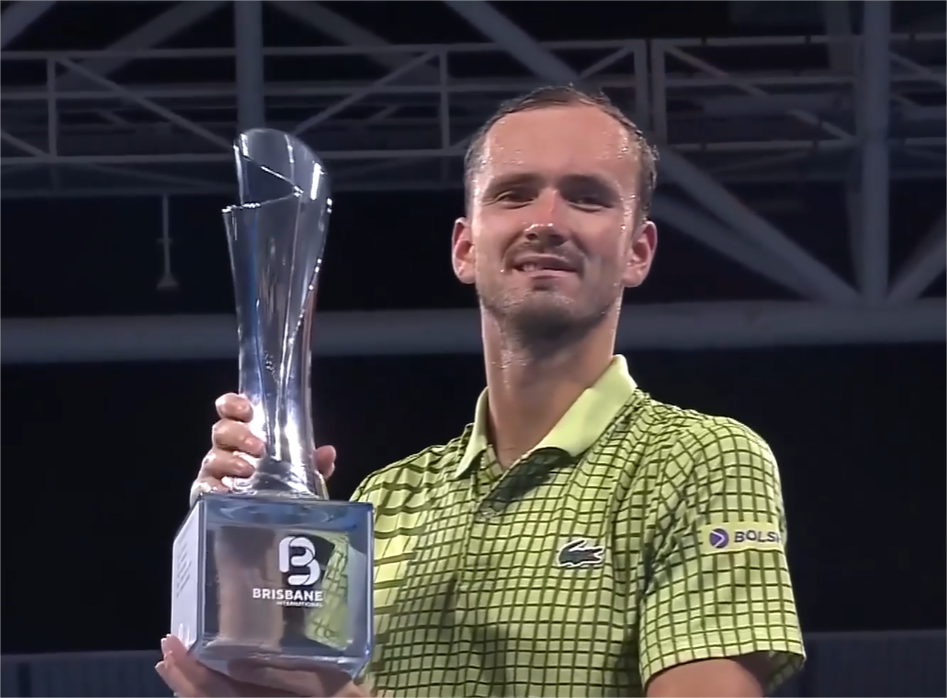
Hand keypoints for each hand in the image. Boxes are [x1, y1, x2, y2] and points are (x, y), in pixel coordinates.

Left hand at [156, 635, 349, 697]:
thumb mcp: (318, 684)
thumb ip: (278, 675)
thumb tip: (234, 661)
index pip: (209, 691)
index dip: (187, 668)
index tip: (172, 642)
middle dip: (181, 675)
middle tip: (167, 646)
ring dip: (188, 685)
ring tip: (173, 663)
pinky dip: (207, 694)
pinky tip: (204, 683)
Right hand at [192, 393, 336, 502]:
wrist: (264, 533)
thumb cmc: (278, 493)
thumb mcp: (301, 477)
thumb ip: (314, 464)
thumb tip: (328, 452)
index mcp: (246, 437)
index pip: (231, 410)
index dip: (233, 404)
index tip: (247, 409)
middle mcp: (227, 450)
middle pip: (221, 430)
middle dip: (238, 434)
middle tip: (259, 447)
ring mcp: (214, 473)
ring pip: (212, 457)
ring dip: (230, 460)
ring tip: (248, 470)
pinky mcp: (206, 496)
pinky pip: (204, 487)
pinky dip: (212, 487)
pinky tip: (225, 491)